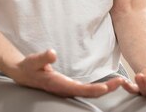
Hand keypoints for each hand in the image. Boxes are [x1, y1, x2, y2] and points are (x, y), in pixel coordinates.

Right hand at [8, 49, 124, 97]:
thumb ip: (43, 57)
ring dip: (105, 88)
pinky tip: (108, 84)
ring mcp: (68, 89)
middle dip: (106, 89)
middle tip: (121, 81)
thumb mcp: (34, 60)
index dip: (93, 89)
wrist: (24, 74)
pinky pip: (87, 90)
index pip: (79, 89)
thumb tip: (52, 53)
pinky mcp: (70, 87)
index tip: (106, 87)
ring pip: (90, 92)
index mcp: (58, 84)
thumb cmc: (29, 67)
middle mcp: (65, 89)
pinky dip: (99, 88)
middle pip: (89, 93)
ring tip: (119, 82)